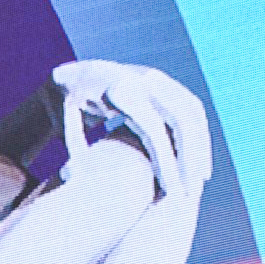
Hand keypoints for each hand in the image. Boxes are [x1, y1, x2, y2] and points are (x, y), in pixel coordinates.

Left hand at [49, 61, 211, 195]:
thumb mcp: (64, 120)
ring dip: (200, 146)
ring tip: (200, 180)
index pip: (153, 129)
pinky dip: (198, 134)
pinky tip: (197, 160)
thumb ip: (72, 143)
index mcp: (120, 91)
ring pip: (192, 113)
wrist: (80, 71)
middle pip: (181, 120)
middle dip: (191, 157)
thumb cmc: (67, 104)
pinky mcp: (168, 83)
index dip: (166, 161)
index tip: (172, 192)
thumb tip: (70, 171)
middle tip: (193, 190)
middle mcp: (145, 81)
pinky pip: (191, 108)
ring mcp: (160, 79)